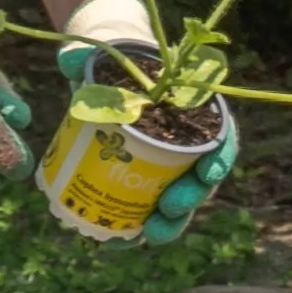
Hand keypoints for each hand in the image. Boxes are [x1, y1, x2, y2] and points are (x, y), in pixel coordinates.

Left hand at [55, 0, 237, 243]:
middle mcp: (188, 140)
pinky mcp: (146, 179)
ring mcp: (169, 163)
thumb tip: (71, 62)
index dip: (220, 156)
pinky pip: (151, 206)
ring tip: (148, 234)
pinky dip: (141, 223)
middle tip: (168, 209)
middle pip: (202, 176)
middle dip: (191, 198)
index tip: (209, 172)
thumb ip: (87, 55)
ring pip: (180, 198)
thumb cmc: (113, 64)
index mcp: (193, 108)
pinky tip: (124, 237)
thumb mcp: (102, 55)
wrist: (104, 76)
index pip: (220, 135)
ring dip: (171, 222)